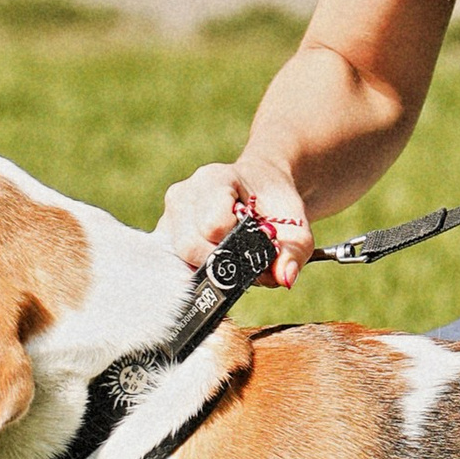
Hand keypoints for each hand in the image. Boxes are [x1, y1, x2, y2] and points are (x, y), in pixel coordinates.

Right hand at [161, 158, 312, 289]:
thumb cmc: (275, 205)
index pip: (213, 225)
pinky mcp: (164, 235)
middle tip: (244, 256)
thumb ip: (294, 251)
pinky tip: (216, 260)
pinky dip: (197, 270)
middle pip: (190, 246)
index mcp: (212, 179)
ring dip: (209, 267)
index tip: (254, 242)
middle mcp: (183, 194)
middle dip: (222, 262)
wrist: (260, 188)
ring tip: (231, 254)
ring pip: (179, 259)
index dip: (236, 245)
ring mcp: (168, 215)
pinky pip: (174, 264)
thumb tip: (284, 278)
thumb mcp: (295, 223)